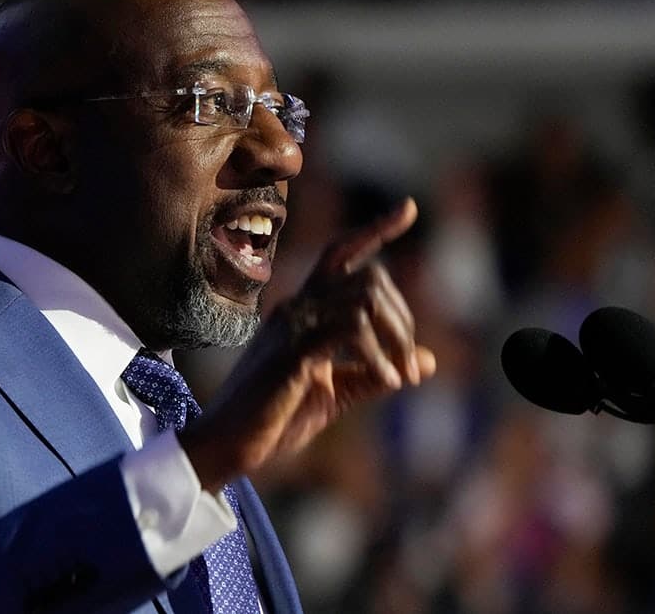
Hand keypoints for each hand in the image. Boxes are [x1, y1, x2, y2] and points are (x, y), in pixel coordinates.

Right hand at [180, 197, 436, 490]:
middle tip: (411, 364)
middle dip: (403, 317)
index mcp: (301, 311)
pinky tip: (389, 382)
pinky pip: (348, 332)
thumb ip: (375, 373)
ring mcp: (290, 327)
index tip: (408, 209)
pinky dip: (377, 356)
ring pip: (362, 299)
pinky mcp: (291, 352)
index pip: (340, 254)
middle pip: (367, 277)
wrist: (225, 445)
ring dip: (395, 338)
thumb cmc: (272, 419)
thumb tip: (428, 360)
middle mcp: (295, 308)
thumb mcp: (335, 394)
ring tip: (402, 378)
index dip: (374, 230)